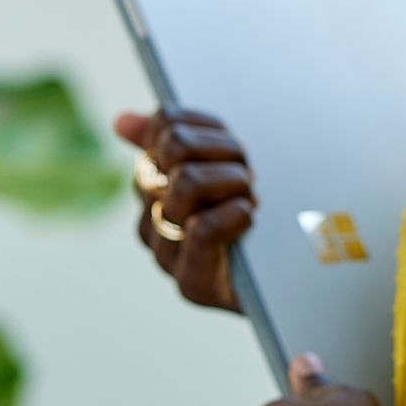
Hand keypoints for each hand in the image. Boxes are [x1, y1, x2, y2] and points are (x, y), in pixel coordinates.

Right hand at [114, 106, 253, 311]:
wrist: (285, 284)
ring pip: (187, 182)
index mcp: (150, 184)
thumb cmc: (249, 218)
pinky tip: (248, 218)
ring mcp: (165, 254)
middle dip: (227, 153)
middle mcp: (148, 219)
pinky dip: (236, 214)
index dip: (209, 128)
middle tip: (248, 177)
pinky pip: (203, 227)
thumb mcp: (220, 167)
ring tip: (250, 200)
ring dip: (235, 183)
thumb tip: (120, 121)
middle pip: (176, 148)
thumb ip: (173, 139)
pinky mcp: (191, 283)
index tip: (232, 148)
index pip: (166, 125)